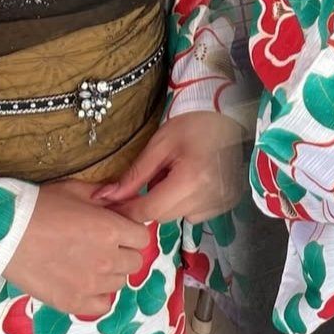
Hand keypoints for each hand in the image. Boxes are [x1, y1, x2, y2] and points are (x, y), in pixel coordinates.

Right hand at [2, 180, 150, 315]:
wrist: (3, 233)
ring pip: (119, 283)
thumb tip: (120, 199)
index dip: (131, 233)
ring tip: (86, 264)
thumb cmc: (37, 206)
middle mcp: (107, 259)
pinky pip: (103, 305)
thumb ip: (103, 197)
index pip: (142, 237)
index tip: (118, 231)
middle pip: (134, 261)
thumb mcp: (74, 191)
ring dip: (109, 273)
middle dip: (123, 252)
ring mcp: (91, 284)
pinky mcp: (73, 302)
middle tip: (101, 247)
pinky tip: (83, 284)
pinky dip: (98, 296)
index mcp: (111, 229)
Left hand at [92, 112, 244, 223]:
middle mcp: (208, 198)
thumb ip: (134, 175)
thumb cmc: (192, 124)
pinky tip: (190, 181)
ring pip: (178, 216)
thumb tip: (105, 196)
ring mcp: (220, 204)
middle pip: (162, 216)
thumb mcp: (159, 145)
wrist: (228, 117)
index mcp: (190, 180)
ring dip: (168, 202)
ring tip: (174, 175)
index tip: (111, 204)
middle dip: (148, 202)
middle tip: (149, 177)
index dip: (126, 210)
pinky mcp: (226, 204)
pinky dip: (186, 202)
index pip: (148, 210)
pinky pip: (195, 213)